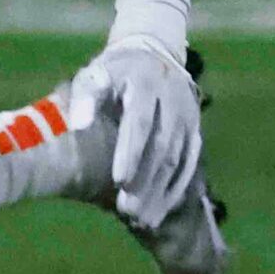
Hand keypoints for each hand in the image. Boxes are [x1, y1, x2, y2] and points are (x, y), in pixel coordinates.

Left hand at [76, 37, 200, 228]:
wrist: (152, 53)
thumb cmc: (112, 72)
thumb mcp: (93, 74)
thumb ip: (85, 97)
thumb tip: (79, 126)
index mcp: (145, 83)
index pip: (140, 121)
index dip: (131, 152)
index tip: (119, 180)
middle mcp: (173, 100)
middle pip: (162, 147)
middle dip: (146, 181)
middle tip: (129, 212)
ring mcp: (188, 117)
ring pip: (179, 159)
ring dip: (162, 192)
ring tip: (143, 221)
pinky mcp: (194, 130)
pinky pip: (190, 163)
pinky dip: (177, 188)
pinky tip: (162, 210)